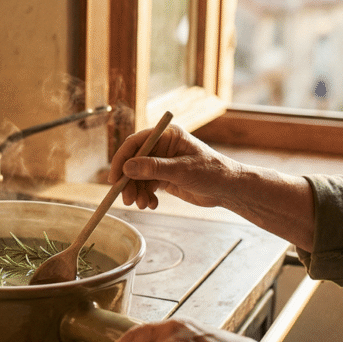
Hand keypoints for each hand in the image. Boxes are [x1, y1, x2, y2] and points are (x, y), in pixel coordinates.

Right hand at [107, 124, 239, 209]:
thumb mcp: (182, 170)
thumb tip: (128, 167)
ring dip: (137, 192)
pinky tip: (152, 205)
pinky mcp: (164, 177)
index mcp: (167, 136)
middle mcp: (162, 147)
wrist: (228, 189)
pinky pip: (147, 186)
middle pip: (134, 162)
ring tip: (143, 205)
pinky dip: (146, 196)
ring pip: (138, 176)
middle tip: (127, 200)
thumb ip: (154, 168)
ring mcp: (162, 162)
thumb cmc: (211, 172)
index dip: (121, 159)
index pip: (136, 143)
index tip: (114, 178)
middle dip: (129, 182)